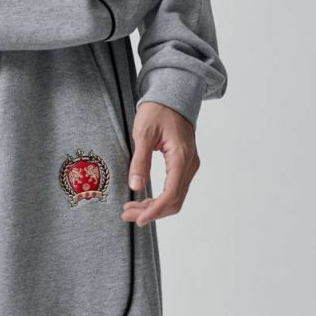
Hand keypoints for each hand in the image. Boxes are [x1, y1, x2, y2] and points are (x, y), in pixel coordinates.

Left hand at [121, 102, 199, 226]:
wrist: (172, 96)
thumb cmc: (158, 110)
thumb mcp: (143, 133)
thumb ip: (140, 161)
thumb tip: (136, 186)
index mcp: (181, 158)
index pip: (171, 194)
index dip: (154, 210)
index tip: (138, 219)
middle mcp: (189, 165)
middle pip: (174, 201)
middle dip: (151, 212)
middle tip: (126, 214)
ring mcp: (189, 167)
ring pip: (174, 198)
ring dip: (153, 208)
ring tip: (130, 209)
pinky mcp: (184, 166)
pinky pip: (173, 190)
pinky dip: (158, 199)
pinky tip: (141, 200)